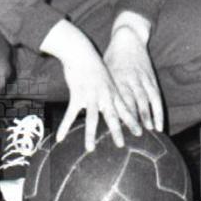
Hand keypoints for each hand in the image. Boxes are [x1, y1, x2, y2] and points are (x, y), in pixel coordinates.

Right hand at [41, 19, 127, 149]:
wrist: (81, 51)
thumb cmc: (93, 65)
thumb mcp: (106, 78)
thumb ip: (110, 93)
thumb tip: (112, 105)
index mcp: (113, 91)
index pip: (125, 109)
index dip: (132, 121)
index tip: (140, 132)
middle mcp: (104, 95)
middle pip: (112, 116)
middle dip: (116, 131)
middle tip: (121, 145)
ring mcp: (90, 95)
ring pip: (91, 118)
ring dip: (90, 135)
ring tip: (90, 149)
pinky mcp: (76, 94)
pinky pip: (70, 114)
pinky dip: (64, 126)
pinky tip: (60, 138)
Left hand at [103, 18, 164, 133]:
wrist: (128, 38)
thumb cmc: (111, 59)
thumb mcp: (104, 73)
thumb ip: (102, 91)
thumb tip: (91, 112)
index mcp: (115, 80)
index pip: (116, 101)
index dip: (117, 116)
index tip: (115, 131)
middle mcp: (129, 80)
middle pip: (131, 103)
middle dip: (133, 120)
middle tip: (134, 135)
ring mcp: (142, 79)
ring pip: (145, 100)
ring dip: (147, 117)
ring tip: (149, 132)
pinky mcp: (151, 79)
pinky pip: (156, 98)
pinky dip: (158, 112)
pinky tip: (159, 126)